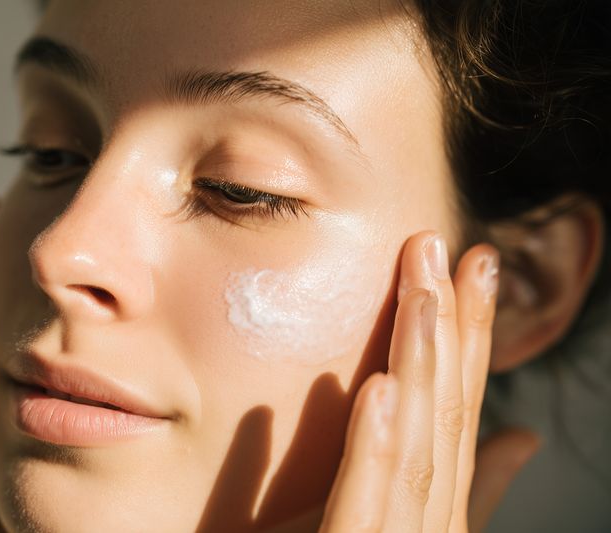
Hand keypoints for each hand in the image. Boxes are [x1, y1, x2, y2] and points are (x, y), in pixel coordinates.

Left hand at [319, 231, 540, 531]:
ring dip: (422, 366)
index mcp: (436, 508)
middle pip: (446, 416)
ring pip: (418, 449)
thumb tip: (517, 437)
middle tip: (448, 247)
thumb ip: (460, 485)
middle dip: (452, 330)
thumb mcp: (396, 521)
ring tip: (422, 291)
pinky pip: (365, 508)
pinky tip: (381, 389)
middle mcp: (429, 524)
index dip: (473, 338)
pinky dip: (377, 449)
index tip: (474, 268)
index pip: (460, 409)